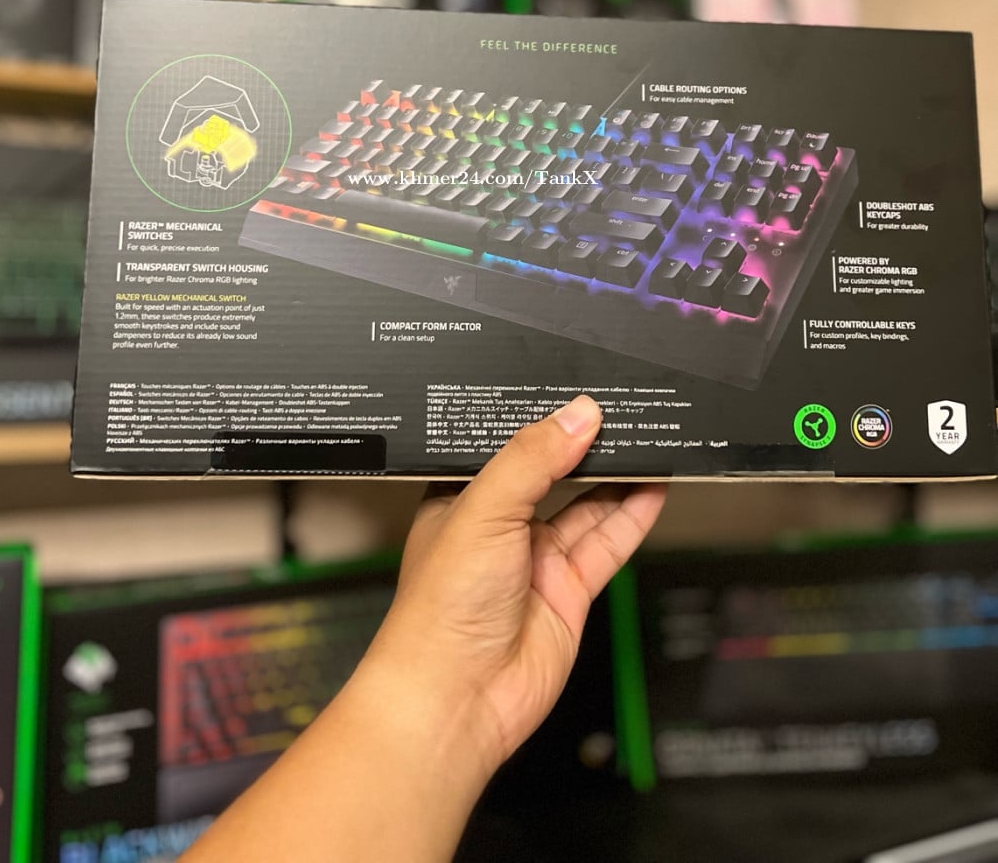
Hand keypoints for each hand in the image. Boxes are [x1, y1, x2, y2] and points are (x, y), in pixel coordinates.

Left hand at [363, 395, 665, 785]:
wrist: (457, 699)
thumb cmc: (439, 611)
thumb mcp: (483, 511)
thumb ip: (532, 459)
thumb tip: (576, 416)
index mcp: (462, 499)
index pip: (508, 445)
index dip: (541, 421)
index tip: (577, 394)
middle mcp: (500, 527)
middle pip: (553, 473)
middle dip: (586, 445)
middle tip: (624, 410)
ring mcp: (536, 559)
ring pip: (586, 505)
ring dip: (618, 475)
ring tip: (649, 437)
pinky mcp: (568, 591)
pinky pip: (606, 544)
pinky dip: (632, 515)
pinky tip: (653, 487)